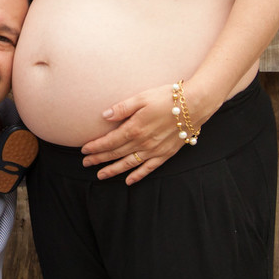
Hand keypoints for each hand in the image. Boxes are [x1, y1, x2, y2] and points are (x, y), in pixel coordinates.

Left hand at [80, 79, 217, 183]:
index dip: (95, 147)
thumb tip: (104, 115)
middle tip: (85, 164)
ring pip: (129, 164)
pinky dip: (137, 175)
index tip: (84, 151)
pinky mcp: (165, 154)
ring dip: (113, 170)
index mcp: (135, 128)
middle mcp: (142, 143)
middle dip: (99, 160)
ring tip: (100, 175)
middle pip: (116, 154)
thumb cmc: (167, 97)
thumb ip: (123, 108)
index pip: (109, 141)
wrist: (194, 105)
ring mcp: (154, 150)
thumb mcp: (142, 97)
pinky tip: (129, 181)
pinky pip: (148, 168)